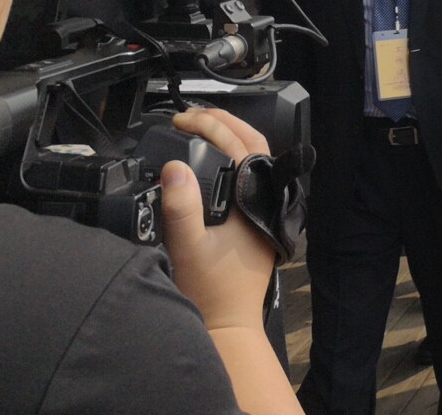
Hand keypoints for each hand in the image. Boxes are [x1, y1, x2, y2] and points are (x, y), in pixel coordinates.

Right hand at [162, 108, 277, 334]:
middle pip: (253, 144)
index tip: (181, 120)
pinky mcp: (255, 219)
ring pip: (254, 159)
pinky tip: (209, 161)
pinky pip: (248, 177)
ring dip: (229, 138)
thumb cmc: (213, 292)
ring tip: (198, 128)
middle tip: (189, 116)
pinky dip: (230, 159)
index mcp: (257, 200)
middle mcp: (266, 200)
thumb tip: (175, 168)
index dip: (211, 125)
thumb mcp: (188, 248)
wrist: (228, 325)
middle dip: (223, 122)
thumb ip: (182, 208)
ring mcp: (263, 209)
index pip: (241, 145)